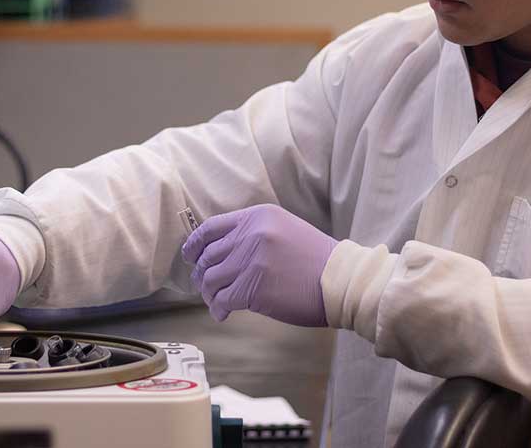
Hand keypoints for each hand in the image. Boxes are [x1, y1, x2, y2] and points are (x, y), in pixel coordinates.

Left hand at [182, 204, 336, 325]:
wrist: (341, 280)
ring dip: (209, 293)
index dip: (195, 244)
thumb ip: (253, 233)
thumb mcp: (283, 229)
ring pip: (211, 279)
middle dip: (202, 274)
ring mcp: (252, 260)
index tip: (190, 256)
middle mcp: (252, 234)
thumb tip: (219, 251)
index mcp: (258, 216)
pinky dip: (218, 308)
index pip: (211, 228)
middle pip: (208, 256)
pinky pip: (222, 299)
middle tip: (206, 286)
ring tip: (217, 301)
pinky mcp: (254, 287)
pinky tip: (224, 313)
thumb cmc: (314, 259)